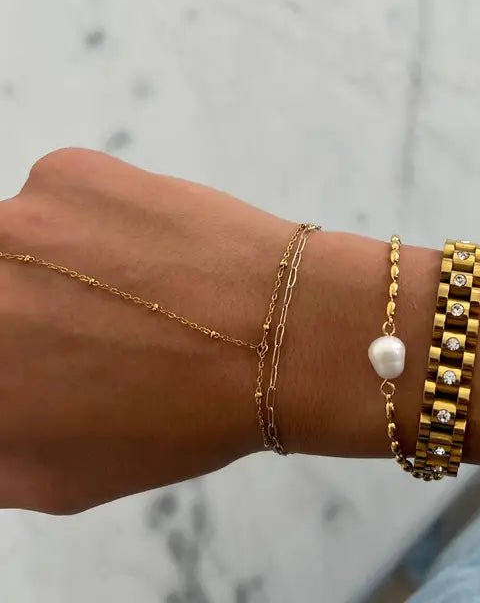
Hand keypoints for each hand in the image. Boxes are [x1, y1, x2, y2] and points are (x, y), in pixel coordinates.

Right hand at [0, 148, 296, 512]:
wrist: (281, 333)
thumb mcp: (63, 478)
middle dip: (26, 312)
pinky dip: (92, 225)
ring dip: (50, 266)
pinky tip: (150, 254)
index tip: (44, 354)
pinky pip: (60, 201)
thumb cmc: (183, 418)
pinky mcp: (66, 173)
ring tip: (129, 291)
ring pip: (15, 243)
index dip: (20, 355)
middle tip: (84, 324)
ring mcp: (13, 221)